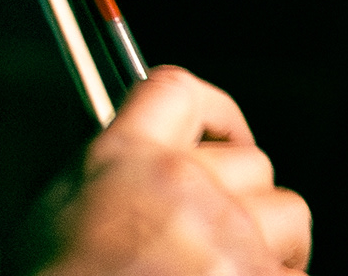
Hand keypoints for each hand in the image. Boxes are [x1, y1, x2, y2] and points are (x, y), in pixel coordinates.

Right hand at [13, 65, 310, 273]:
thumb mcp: (58, 210)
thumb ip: (109, 170)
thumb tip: (147, 161)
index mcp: (124, 157)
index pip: (179, 90)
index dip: (210, 109)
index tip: (222, 130)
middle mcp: (182, 186)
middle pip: (252, 160)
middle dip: (243, 193)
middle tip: (223, 226)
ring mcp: (229, 239)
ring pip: (290, 213)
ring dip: (270, 240)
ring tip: (233, 270)